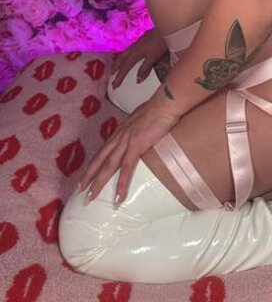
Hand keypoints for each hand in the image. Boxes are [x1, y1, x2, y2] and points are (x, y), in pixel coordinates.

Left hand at [75, 91, 180, 205]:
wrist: (164, 103)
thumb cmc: (157, 110)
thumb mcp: (141, 121)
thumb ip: (136, 129)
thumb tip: (138, 135)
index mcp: (119, 132)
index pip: (102, 151)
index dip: (93, 165)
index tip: (85, 176)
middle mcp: (118, 137)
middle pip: (99, 160)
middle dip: (88, 176)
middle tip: (77, 191)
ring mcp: (126, 142)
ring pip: (108, 166)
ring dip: (98, 182)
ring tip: (90, 197)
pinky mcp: (136, 146)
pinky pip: (127, 168)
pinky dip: (122, 183)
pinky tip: (118, 197)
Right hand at [111, 27, 166, 88]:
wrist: (166, 28)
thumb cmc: (161, 43)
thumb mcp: (154, 57)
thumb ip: (145, 68)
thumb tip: (137, 81)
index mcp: (136, 54)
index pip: (125, 68)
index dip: (119, 77)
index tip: (114, 86)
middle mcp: (133, 48)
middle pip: (121, 59)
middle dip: (115, 68)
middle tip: (111, 76)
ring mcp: (137, 43)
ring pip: (124, 54)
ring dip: (119, 62)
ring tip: (116, 67)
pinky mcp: (141, 40)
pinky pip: (128, 50)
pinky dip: (125, 56)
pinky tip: (129, 56)